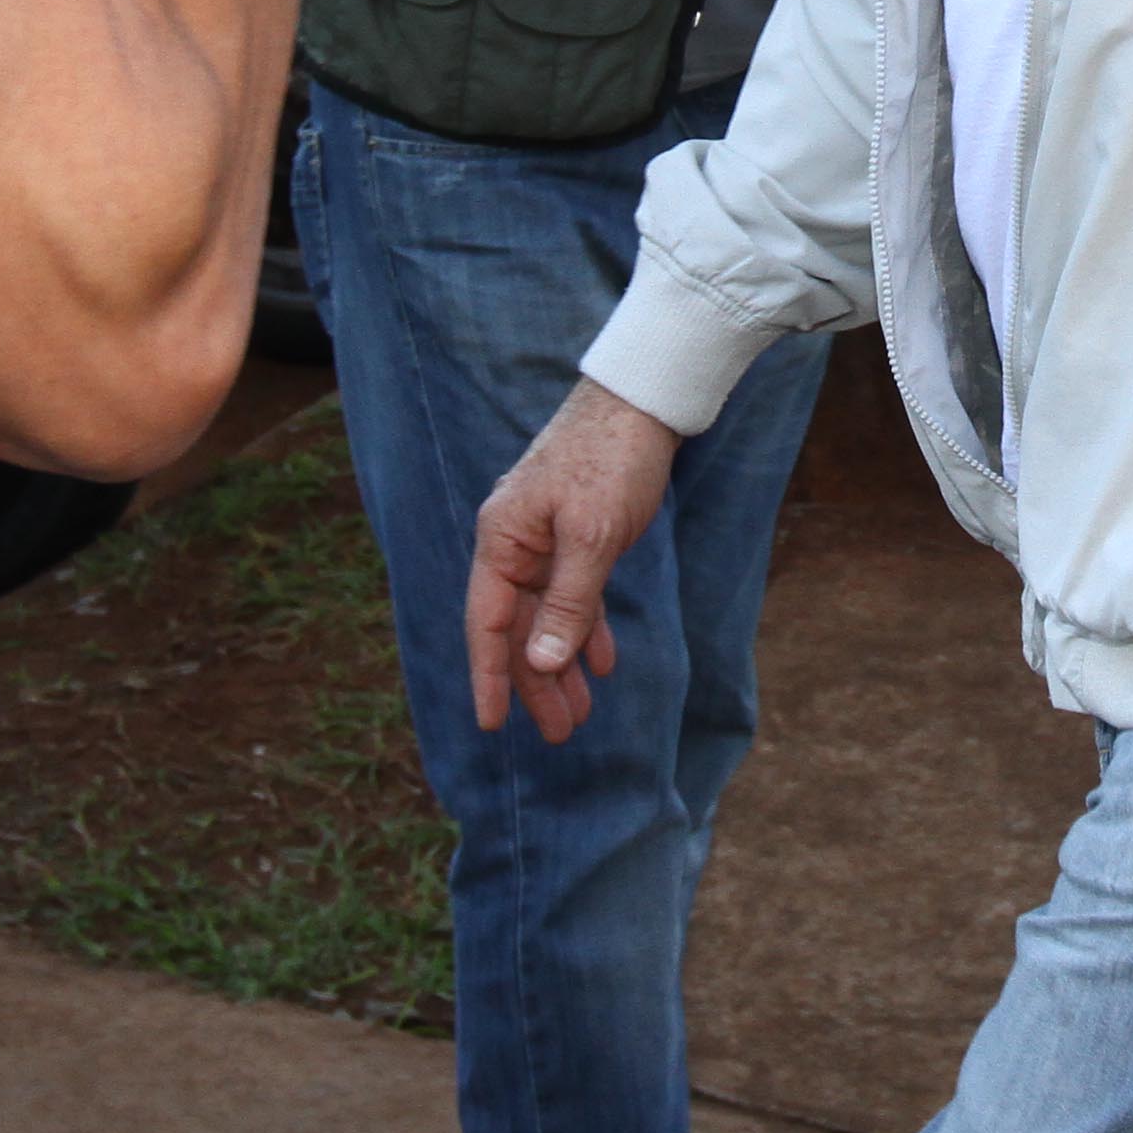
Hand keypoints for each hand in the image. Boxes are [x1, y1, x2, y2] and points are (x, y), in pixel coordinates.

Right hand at [466, 377, 684, 741]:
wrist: (644, 398)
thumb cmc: (612, 458)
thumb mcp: (594, 536)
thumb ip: (568, 602)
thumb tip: (541, 664)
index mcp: (503, 540)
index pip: (487, 623)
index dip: (489, 677)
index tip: (492, 726)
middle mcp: (515, 542)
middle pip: (519, 628)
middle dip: (538, 682)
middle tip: (561, 734)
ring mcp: (545, 538)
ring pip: (548, 615)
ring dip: (564, 662)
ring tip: (581, 712)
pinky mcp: (577, 533)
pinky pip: (575, 593)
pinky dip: (587, 627)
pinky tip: (603, 660)